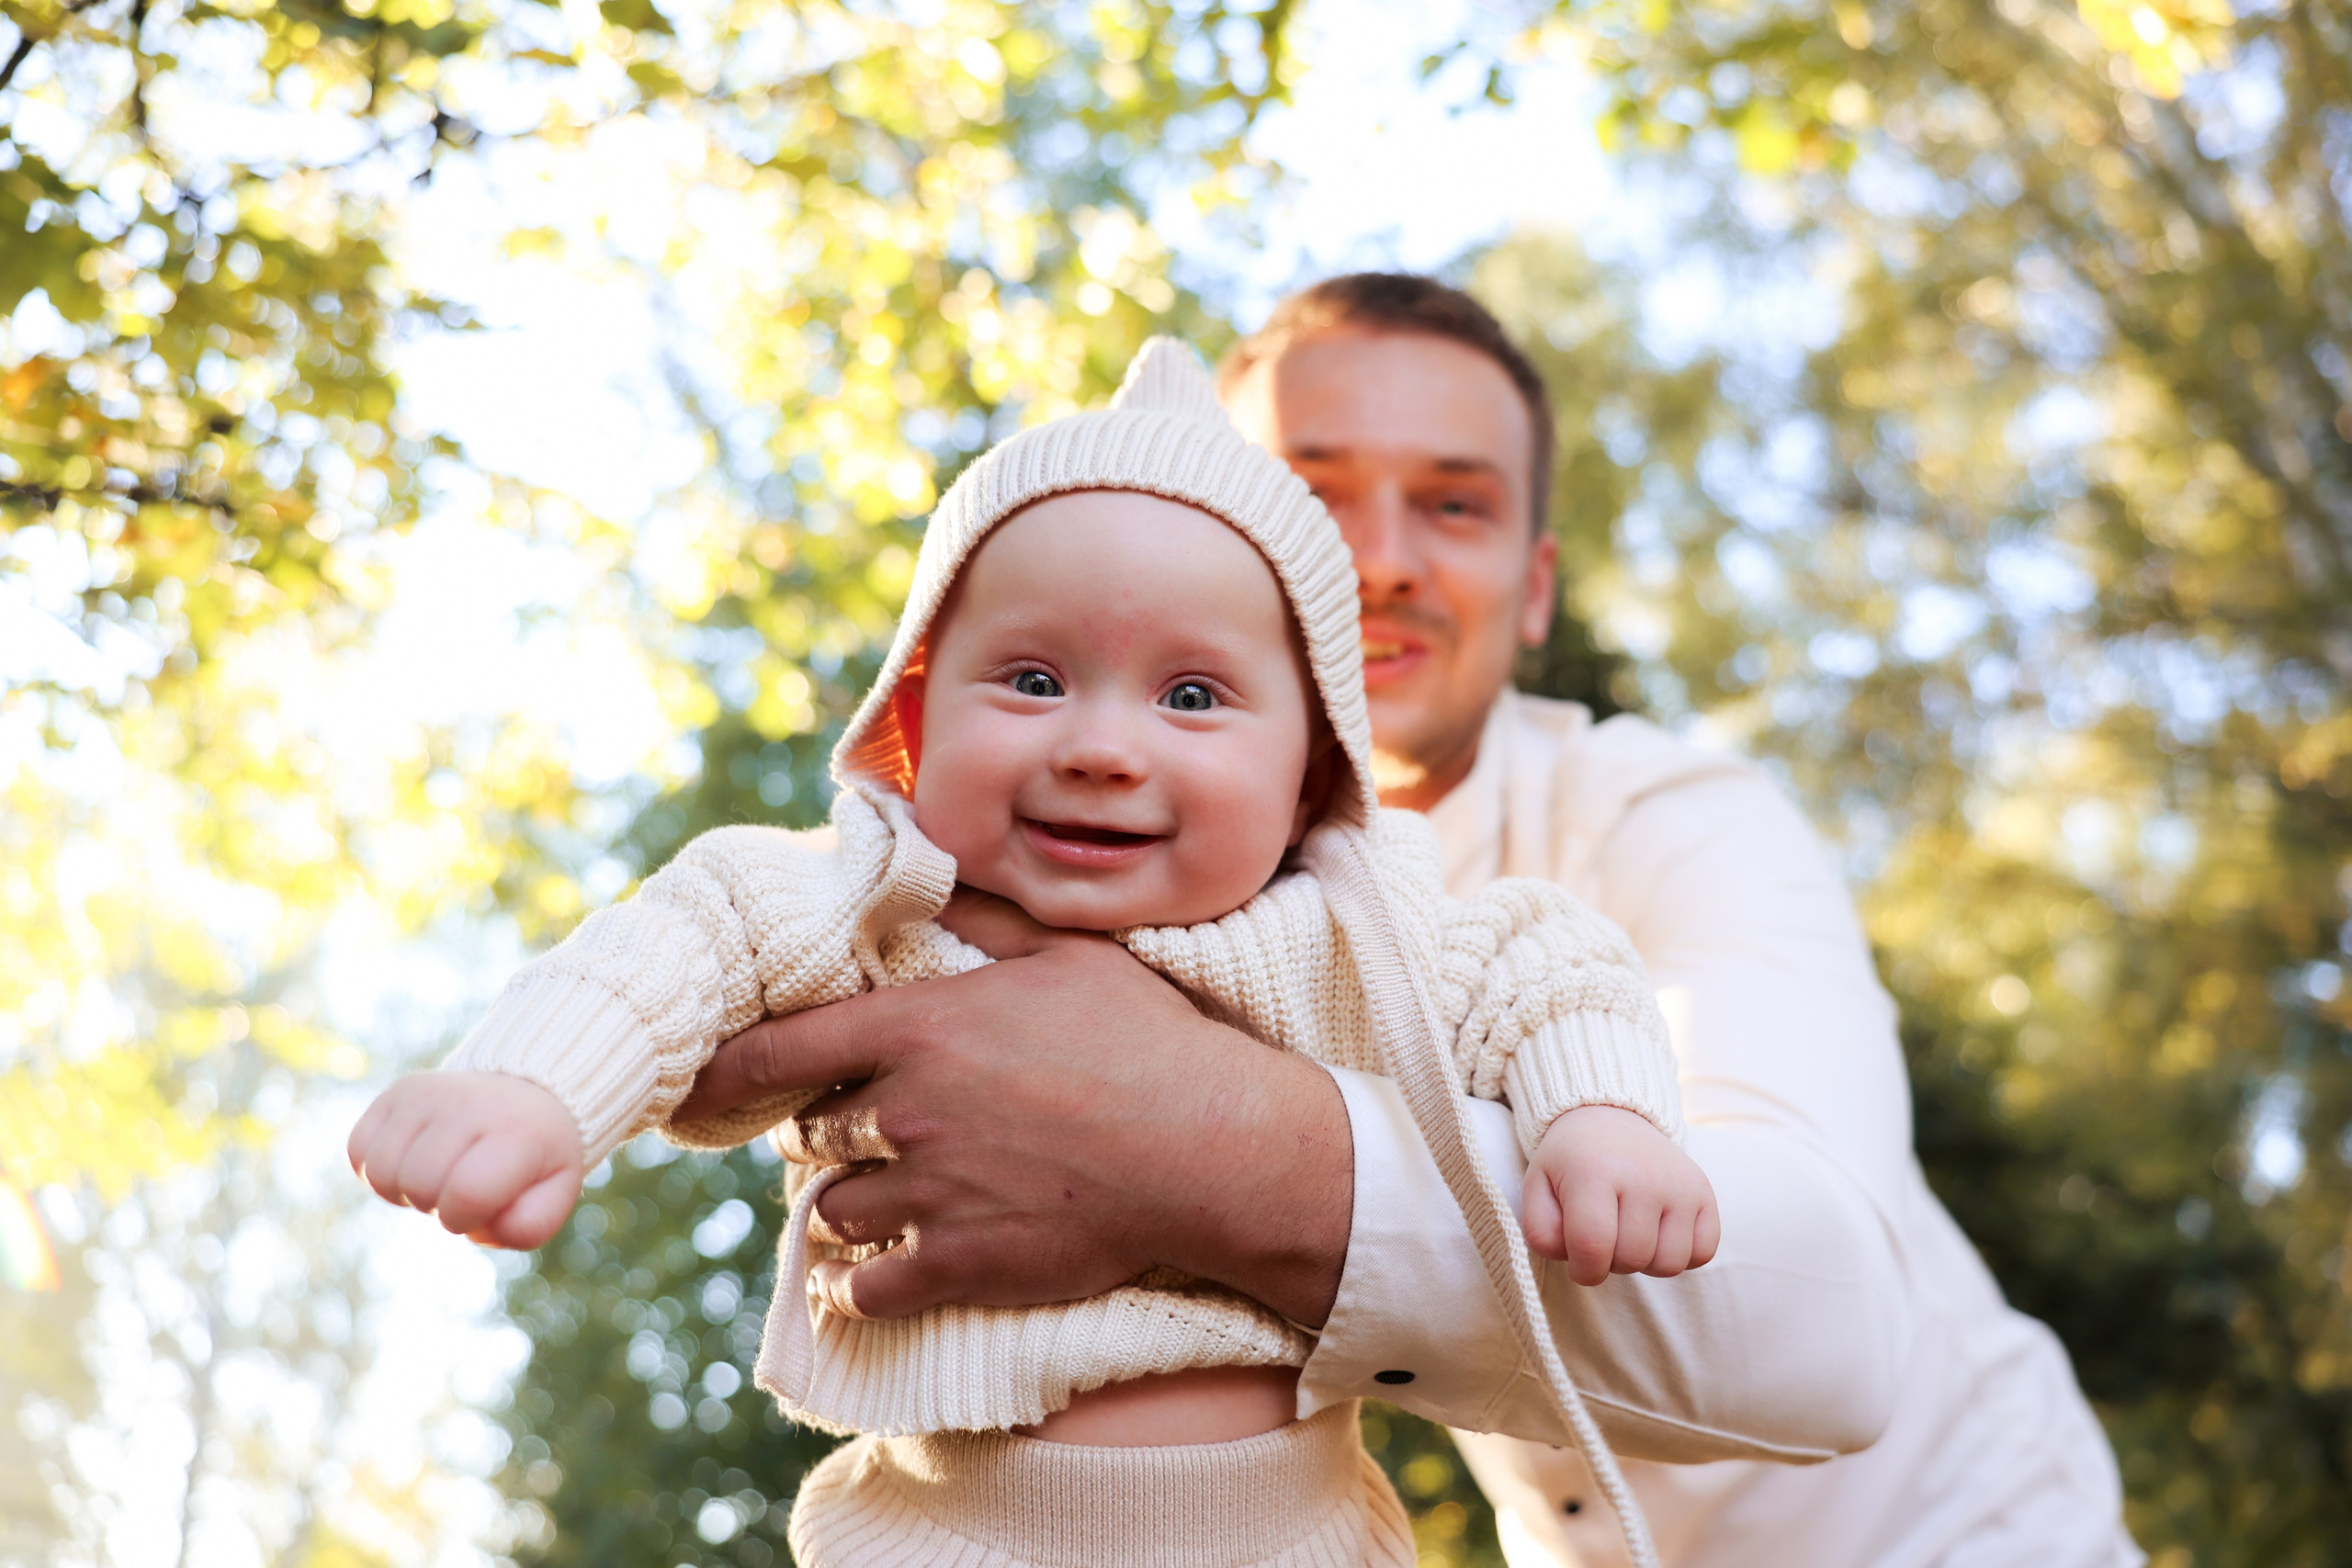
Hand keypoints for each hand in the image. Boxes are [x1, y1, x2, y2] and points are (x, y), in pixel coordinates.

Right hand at [347, 1071, 584, 1248]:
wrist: (526, 1094)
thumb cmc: (535, 1158)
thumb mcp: (553, 1195)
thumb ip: (526, 1226)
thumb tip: (475, 1227)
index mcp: (518, 1132)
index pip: (468, 1194)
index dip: (463, 1218)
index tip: (478, 1206)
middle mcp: (470, 1103)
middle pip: (418, 1185)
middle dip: (434, 1204)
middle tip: (460, 1186)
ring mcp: (429, 1092)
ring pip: (380, 1172)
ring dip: (403, 1189)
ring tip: (437, 1173)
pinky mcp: (397, 1092)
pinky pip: (358, 1150)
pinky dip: (377, 1168)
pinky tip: (412, 1158)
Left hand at [671, 888, 1353, 1325]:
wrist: (1208, 1149)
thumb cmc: (1146, 1041)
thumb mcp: (1067, 955)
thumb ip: (985, 917)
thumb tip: (936, 869)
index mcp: (921, 1030)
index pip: (786, 1049)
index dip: (727, 1071)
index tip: (695, 1086)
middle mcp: (908, 1112)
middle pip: (811, 1135)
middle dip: (823, 1135)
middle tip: (852, 1134)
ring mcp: (930, 1192)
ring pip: (833, 1212)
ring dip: (843, 1208)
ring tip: (868, 1201)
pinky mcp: (959, 1262)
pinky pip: (866, 1286)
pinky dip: (855, 1284)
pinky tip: (863, 1277)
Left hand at [1522, 1105, 1719, 1287]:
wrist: (1610, 1117)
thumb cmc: (1571, 1161)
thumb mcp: (1538, 1187)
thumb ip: (1541, 1232)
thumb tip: (1576, 1261)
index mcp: (1594, 1171)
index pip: (1592, 1247)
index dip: (1583, 1270)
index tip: (1580, 1264)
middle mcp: (1643, 1175)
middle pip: (1632, 1259)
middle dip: (1612, 1263)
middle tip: (1604, 1236)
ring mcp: (1680, 1184)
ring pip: (1670, 1264)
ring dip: (1646, 1263)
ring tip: (1630, 1235)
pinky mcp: (1704, 1192)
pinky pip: (1702, 1253)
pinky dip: (1681, 1255)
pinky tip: (1659, 1233)